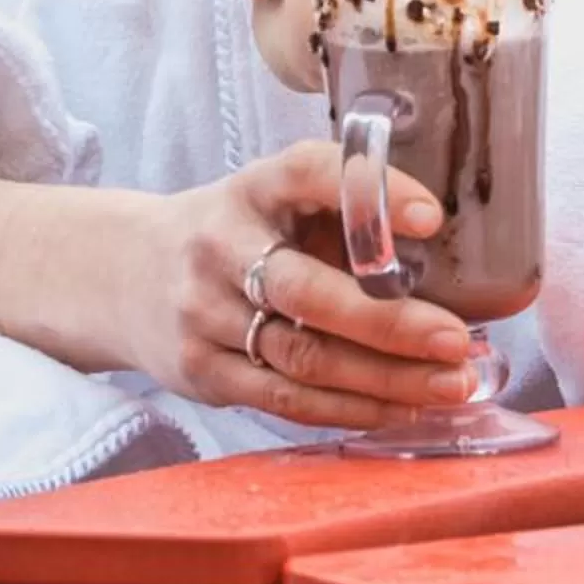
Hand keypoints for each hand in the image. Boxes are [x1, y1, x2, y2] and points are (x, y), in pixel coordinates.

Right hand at [112, 140, 477, 429]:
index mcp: (254, 188)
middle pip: (308, 293)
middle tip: (458, 341)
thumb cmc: (240, 232)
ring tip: (451, 384)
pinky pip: (284, 398)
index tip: (434, 219)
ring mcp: (203, 315)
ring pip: (302, 358)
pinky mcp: (200, 373)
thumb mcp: (280, 198)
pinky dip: (349, 408)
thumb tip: (449, 253)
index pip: (312, 174)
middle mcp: (221, 248)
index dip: (374, 194)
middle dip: (391, 323)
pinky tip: (402, 409)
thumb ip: (345, 214)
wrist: (124, 275)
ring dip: (385, 378)